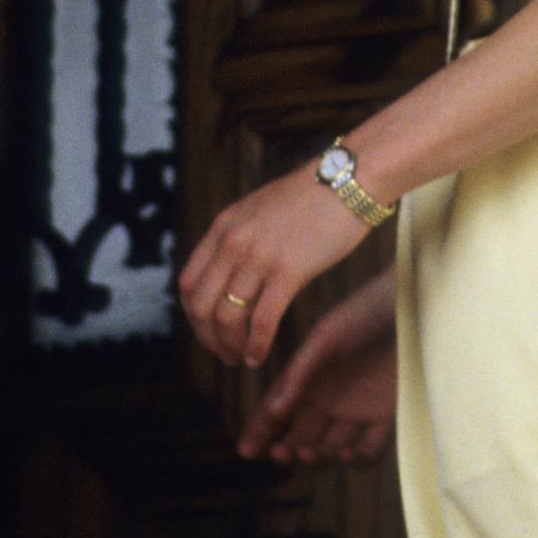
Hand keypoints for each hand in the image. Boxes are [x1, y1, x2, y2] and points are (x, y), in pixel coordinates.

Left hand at [179, 161, 368, 368]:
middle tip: (225, 354)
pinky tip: (260, 355)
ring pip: (227, 318)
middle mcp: (233, 242)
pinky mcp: (288, 270)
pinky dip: (256, 345)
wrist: (349, 180)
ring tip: (243, 358)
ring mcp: (259, 256)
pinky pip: (261, 321)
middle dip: (209, 338)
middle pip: (202, 306)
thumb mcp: (260, 210)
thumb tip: (232, 274)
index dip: (194, 316)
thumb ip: (239, 238)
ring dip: (231, 346)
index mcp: (223, 226)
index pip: (189, 283)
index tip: (209, 330)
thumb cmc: (313, 197)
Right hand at [239, 270, 398, 467]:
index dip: (260, 431)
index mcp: (309, 377)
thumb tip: (273, 410)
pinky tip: (351, 454)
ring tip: (312, 451)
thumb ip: (300, 373)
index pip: (277, 410)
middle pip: (301, 435)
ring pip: (331, 448)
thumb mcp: (326, 339)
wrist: (413, 305)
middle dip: (288, 449)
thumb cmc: (364, 314)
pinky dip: (359, 459)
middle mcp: (330, 397)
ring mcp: (358, 408)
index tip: (245, 451)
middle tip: (283, 453)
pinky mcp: (387, 415)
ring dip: (319, 456)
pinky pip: (370, 450)